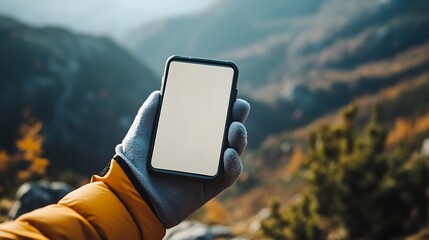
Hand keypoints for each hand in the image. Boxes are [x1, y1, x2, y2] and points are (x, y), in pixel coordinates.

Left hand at [115, 91, 249, 227]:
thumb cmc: (133, 164)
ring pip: (233, 153)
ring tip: (234, 128)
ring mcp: (206, 170)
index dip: (225, 106)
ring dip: (239, 139)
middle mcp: (201, 153)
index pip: (212, 119)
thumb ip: (150, 112)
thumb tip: (160, 93)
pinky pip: (228, 177)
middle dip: (237, 118)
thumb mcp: (139, 133)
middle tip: (239, 107)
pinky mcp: (208, 189)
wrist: (130, 193)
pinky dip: (233, 165)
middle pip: (227, 134)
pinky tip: (229, 154)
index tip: (231, 94)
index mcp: (189, 137)